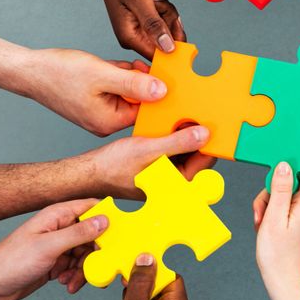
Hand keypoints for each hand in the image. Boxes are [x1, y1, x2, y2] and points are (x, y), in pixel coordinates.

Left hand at [0, 199, 107, 299]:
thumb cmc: (11, 261)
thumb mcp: (50, 246)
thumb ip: (79, 232)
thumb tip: (104, 220)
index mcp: (58, 215)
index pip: (91, 207)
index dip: (106, 218)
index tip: (117, 235)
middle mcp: (60, 228)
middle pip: (93, 235)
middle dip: (96, 253)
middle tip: (95, 267)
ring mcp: (58, 245)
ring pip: (86, 254)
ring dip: (83, 269)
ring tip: (69, 280)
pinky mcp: (56, 262)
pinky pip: (76, 267)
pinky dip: (74, 276)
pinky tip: (64, 283)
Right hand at [20, 48, 166, 135]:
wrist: (29, 70)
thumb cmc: (59, 73)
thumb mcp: (103, 75)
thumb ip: (134, 84)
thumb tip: (162, 91)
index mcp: (110, 122)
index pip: (146, 110)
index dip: (153, 89)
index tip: (152, 71)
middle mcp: (106, 122)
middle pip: (138, 100)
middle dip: (135, 80)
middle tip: (125, 66)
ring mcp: (99, 113)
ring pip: (126, 91)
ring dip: (124, 75)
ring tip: (108, 66)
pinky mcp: (94, 102)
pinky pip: (114, 88)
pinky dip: (113, 74)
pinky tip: (102, 68)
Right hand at [84, 129, 215, 199]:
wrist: (91, 172)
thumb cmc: (115, 168)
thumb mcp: (150, 150)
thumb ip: (178, 143)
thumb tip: (204, 135)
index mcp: (178, 183)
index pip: (205, 160)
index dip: (208, 140)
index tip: (208, 121)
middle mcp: (175, 182)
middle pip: (196, 155)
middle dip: (195, 136)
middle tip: (192, 115)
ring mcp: (167, 175)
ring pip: (184, 151)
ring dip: (182, 135)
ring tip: (178, 118)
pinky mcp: (158, 167)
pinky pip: (172, 150)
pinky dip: (171, 137)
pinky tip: (165, 125)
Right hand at [94, 0, 185, 56]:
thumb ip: (154, 25)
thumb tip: (168, 48)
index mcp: (129, 37)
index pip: (157, 56)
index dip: (173, 48)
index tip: (178, 30)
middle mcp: (134, 37)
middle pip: (167, 42)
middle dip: (169, 21)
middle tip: (158, 5)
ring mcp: (140, 29)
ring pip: (169, 29)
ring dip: (166, 11)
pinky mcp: (145, 21)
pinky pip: (165, 20)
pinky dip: (163, 8)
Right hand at [253, 162, 299, 299]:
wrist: (282, 282)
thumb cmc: (278, 255)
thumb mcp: (274, 217)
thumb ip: (280, 189)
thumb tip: (285, 165)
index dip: (291, 170)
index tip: (274, 174)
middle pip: (289, 186)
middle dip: (270, 194)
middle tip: (261, 212)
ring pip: (282, 198)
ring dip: (267, 207)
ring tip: (261, 224)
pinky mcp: (295, 225)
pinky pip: (282, 211)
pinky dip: (270, 216)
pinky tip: (264, 228)